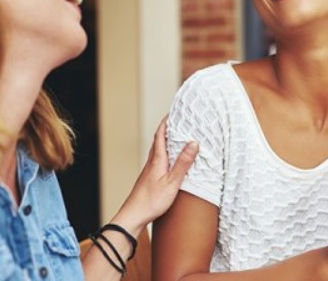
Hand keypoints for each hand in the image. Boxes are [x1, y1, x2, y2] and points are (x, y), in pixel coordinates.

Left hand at [112, 117, 198, 235]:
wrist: (134, 215)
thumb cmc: (151, 201)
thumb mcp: (172, 182)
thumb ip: (183, 163)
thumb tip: (193, 143)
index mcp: (157, 159)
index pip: (160, 135)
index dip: (166, 122)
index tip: (173, 112)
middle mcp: (151, 162)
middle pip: (158, 140)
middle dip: (167, 129)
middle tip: (178, 121)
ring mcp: (149, 170)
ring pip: (158, 151)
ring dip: (166, 141)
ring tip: (176, 137)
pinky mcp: (149, 178)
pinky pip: (158, 160)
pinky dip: (165, 154)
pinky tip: (170, 160)